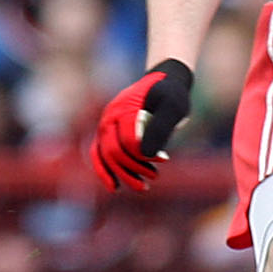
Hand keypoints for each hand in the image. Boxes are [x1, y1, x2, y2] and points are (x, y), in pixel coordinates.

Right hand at [90, 57, 194, 192]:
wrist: (162, 83)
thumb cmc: (171, 95)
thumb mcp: (174, 107)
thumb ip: (161, 127)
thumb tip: (146, 155)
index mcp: (125, 108)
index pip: (129, 141)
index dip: (146, 155)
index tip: (164, 159)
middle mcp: (110, 116)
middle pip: (114, 151)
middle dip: (134, 168)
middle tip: (155, 176)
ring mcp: (105, 125)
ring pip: (105, 156)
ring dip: (122, 175)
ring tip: (144, 187)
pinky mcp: (105, 133)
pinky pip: (98, 154)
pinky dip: (104, 172)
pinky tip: (115, 187)